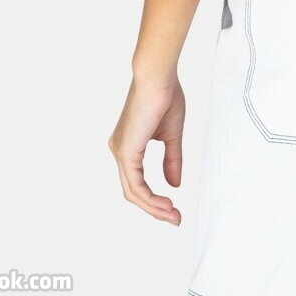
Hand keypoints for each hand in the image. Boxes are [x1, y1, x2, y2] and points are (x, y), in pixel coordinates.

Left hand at [108, 69, 185, 225]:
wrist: (159, 77)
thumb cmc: (165, 96)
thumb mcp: (171, 135)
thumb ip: (171, 160)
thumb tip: (174, 184)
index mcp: (129, 144)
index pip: (137, 182)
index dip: (155, 200)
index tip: (175, 208)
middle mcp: (120, 150)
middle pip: (134, 192)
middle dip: (155, 209)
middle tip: (175, 218)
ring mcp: (120, 151)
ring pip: (133, 193)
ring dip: (154, 208)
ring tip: (173, 214)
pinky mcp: (126, 151)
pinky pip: (135, 185)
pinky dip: (150, 199)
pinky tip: (166, 203)